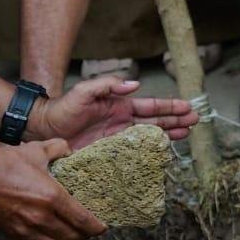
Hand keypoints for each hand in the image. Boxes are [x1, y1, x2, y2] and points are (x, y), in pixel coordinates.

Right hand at [0, 141, 104, 239]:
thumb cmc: (3, 164)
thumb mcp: (35, 150)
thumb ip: (58, 148)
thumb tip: (69, 150)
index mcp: (53, 198)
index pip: (83, 220)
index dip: (97, 227)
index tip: (104, 227)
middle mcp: (41, 218)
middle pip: (71, 237)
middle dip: (84, 236)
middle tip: (89, 230)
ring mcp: (25, 230)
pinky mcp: (10, 236)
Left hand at [30, 77, 197, 150]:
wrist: (43, 129)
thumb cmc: (63, 108)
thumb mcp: (85, 91)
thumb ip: (108, 84)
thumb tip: (135, 85)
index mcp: (121, 106)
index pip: (152, 106)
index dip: (171, 107)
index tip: (188, 108)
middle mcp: (123, 122)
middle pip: (156, 121)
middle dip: (177, 120)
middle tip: (196, 122)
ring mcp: (118, 138)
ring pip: (150, 136)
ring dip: (169, 135)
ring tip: (187, 135)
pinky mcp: (109, 153)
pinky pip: (134, 153)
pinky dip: (149, 153)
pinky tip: (162, 154)